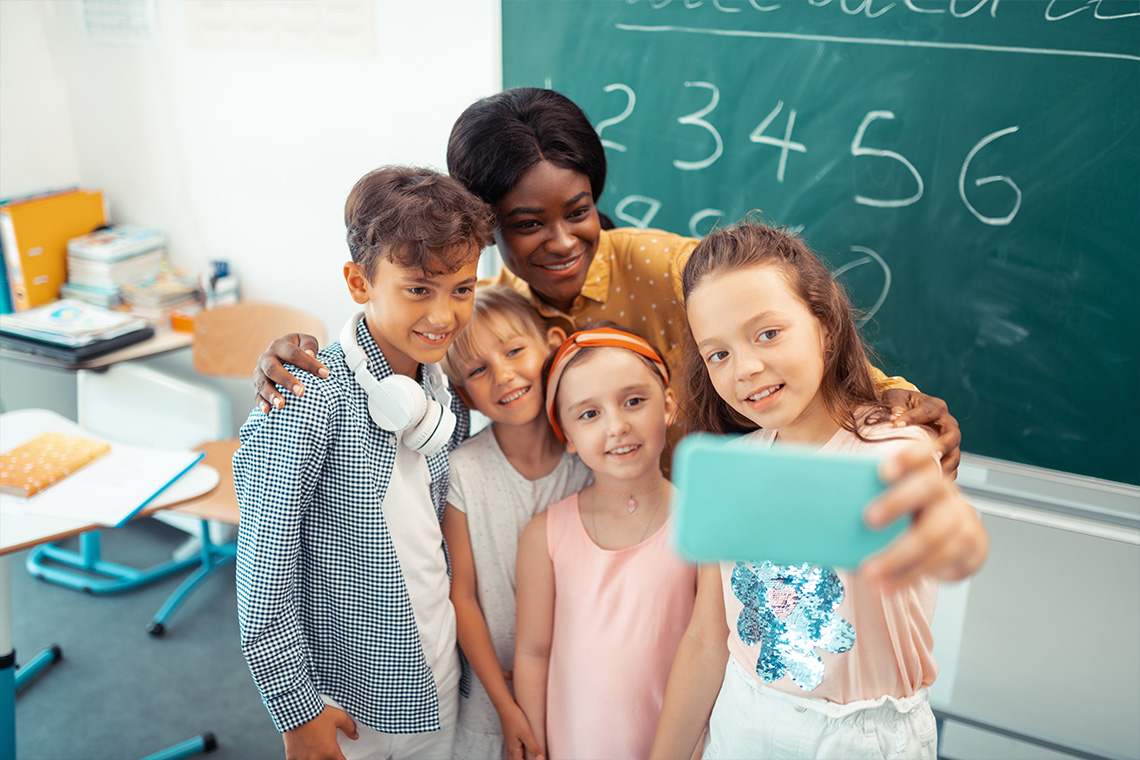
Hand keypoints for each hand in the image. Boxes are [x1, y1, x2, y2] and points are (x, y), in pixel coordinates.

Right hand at [253, 333, 326, 412]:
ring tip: (281, 405)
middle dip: (287, 381)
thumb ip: (309, 345)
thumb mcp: (305, 342)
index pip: (293, 354)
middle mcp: (266, 358)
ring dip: (271, 394)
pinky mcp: (256, 385)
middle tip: (301, 392)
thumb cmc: (298, 349)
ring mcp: (259, 372)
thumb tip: (310, 354)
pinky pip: (256, 395)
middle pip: (273, 369)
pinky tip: (267, 411)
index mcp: (279, 345)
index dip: (309, 363)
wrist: (281, 354)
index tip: (325, 374)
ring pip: (262, 383)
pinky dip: (261, 403)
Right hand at [282, 705, 357, 759]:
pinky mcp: (291, 756)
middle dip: (328, 756)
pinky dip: (300, 757)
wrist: (296, 710)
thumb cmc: (317, 713)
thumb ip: (350, 727)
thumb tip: (355, 735)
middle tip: (326, 748)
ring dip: (314, 757)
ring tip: (314, 749)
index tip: (340, 755)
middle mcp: (316, 758)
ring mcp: (303, 758)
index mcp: (330, 752)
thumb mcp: (339, 717)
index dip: (342, 758)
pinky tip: (302, 751)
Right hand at [499, 702, 543, 759]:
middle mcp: (510, 749)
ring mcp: (509, 744)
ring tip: (530, 757)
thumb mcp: (526, 734)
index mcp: (514, 750)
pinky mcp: (510, 739)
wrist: (506, 707)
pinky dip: (519, 755)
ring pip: (514, 758)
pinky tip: (524, 751)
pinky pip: (514, 752)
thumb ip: (533, 747)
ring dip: (521, 759)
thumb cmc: (515, 719)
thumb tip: (541, 759)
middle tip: (535, 758)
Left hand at [860, 441, 988, 587]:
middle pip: (928, 487)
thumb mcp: (893, 503)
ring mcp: (958, 516)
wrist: (959, 539)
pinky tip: (887, 585)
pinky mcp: (966, 545)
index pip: (922, 453)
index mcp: (921, 471)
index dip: (906, 458)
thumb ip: (865, 501)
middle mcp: (943, 489)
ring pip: (931, 535)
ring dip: (896, 556)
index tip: (883, 471)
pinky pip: (937, 562)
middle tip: (868, 519)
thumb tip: (820, 515)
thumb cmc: (912, 517)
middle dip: (898, 501)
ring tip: (869, 572)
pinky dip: (908, 576)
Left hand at [882, 388, 961, 476]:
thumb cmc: (898, 404)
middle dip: (943, 445)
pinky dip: (945, 477)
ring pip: (955, 454)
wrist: (903, 415)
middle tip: (932, 453)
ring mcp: (949, 442)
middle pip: (953, 435)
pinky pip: (951, 469)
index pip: (928, 411)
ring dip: (946, 464)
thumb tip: (894, 416)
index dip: (913, 417)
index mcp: (935, 406)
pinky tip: (935, 484)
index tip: (897, 425)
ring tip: (935, 473)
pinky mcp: (947, 457)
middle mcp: (947, 424)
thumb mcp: (894, 398)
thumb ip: (894, 404)